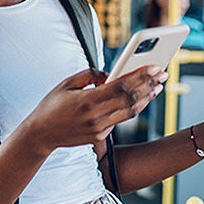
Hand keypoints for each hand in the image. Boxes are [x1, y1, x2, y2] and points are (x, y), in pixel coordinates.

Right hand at [25, 66, 168, 152]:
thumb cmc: (51, 105)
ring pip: (130, 112)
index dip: (140, 76)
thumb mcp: (66, 83)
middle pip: (130, 100)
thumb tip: (109, 74)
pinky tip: (141, 98)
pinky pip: (120, 120)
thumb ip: (89, 75)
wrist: (40, 135)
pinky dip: (133, 108)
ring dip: (146, 98)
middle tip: (162, 74)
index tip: (154, 67)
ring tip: (158, 86)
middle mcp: (96, 117)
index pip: (121, 87)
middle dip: (149, 85)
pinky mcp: (100, 136)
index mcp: (87, 101)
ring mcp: (99, 129)